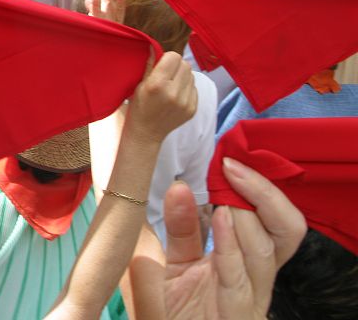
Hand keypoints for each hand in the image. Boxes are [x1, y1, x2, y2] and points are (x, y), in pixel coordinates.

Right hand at [125, 51, 196, 145]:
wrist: (146, 133)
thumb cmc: (139, 106)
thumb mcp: (138, 84)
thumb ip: (149, 65)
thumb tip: (154, 46)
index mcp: (157, 85)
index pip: (174, 56)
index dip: (167, 58)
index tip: (161, 65)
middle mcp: (174, 93)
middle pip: (185, 64)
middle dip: (176, 66)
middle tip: (167, 74)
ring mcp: (185, 102)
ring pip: (192, 75)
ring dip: (182, 76)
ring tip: (171, 85)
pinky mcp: (193, 109)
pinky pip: (194, 88)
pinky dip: (186, 88)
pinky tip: (175, 95)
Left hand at [163, 158, 305, 318]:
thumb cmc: (180, 309)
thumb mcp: (177, 262)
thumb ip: (182, 227)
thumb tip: (180, 185)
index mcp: (252, 261)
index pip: (278, 220)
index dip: (262, 188)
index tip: (231, 159)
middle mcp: (259, 279)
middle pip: (287, 231)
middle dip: (263, 195)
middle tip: (231, 168)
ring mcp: (250, 299)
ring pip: (265, 252)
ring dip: (245, 216)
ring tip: (223, 193)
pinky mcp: (236, 317)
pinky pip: (239, 279)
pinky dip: (230, 245)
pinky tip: (220, 219)